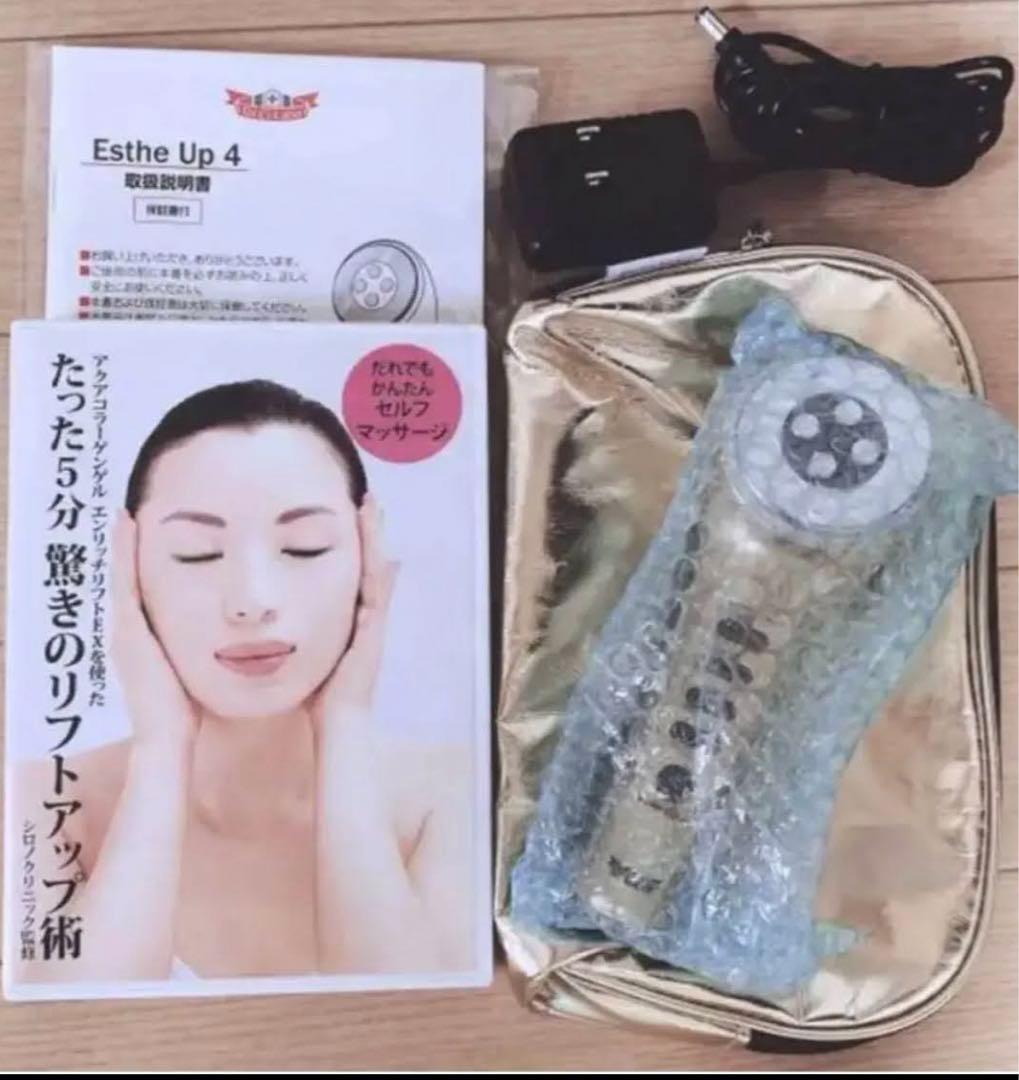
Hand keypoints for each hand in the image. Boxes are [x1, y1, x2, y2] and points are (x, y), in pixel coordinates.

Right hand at [111, 511, 198, 753]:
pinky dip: (124, 554)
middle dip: (132, 548)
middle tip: (136, 511)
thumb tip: (231, 626)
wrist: (169, 735)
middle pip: (131, 578)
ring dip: (125, 543)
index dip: (149, 562)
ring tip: (129, 511)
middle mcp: (131, 628)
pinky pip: (124, 582)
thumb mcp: (196, 662)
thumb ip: (207, 644)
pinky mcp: (127, 629)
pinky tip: (128, 526)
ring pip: (123, 575)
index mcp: (148, 635)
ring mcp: (124, 628)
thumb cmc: (191, 704)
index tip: (157, 531)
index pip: (146, 589)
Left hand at [312, 495, 398, 733]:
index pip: (354, 569)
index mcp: (350, 616)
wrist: (338, 723)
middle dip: (369, 531)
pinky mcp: (372, 631)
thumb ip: (298, 632)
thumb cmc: (317, 693)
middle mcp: (366, 614)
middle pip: (370, 562)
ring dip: (375, 539)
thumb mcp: (306, 651)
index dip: (355, 541)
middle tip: (366, 499)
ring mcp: (372, 621)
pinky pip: (377, 593)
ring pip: (376, 570)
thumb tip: (278, 615)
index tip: (349, 511)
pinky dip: (377, 569)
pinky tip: (378, 548)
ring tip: (371, 508)